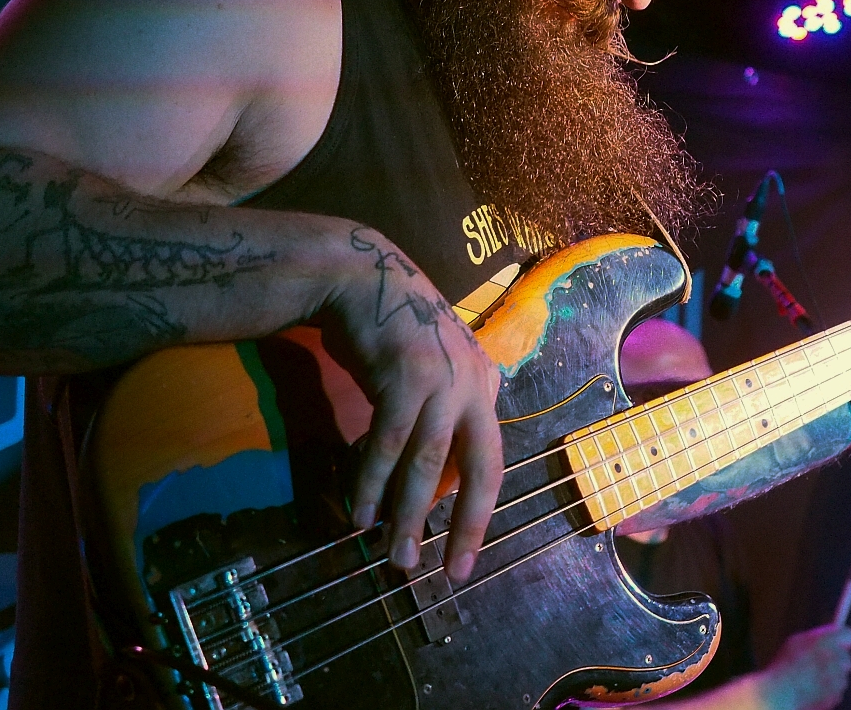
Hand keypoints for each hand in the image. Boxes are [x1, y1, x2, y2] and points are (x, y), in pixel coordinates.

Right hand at [324, 227, 502, 583]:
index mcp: (484, 389)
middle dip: (463, 525)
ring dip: (408, 513)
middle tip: (441, 571)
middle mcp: (474, 385)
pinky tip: (360, 513)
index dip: (478, 514)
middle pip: (477, 468)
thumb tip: (429, 484)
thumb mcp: (429, 377)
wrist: (364, 279)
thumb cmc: (392, 334)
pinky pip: (388, 443)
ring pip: (427, 462)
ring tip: (394, 555)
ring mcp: (443, 378)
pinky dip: (372, 481)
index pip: (490, 463)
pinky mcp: (407, 375)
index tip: (462, 559)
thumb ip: (438, 421)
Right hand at [755, 625, 850, 709]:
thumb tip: (829, 637)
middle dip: (838, 662)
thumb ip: (817, 638)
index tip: (839, 644)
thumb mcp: (796, 643)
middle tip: (824, 664)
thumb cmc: (783, 667)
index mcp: (826, 641)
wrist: (778, 695)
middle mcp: (836, 659)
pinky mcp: (836, 697)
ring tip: (810, 681)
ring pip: (841, 678)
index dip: (843, 640)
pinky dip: (827, 694)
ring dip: (830, 679)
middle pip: (848, 659)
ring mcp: (838, 680)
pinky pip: (836, 694)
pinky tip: (811, 692)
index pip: (849, 635)